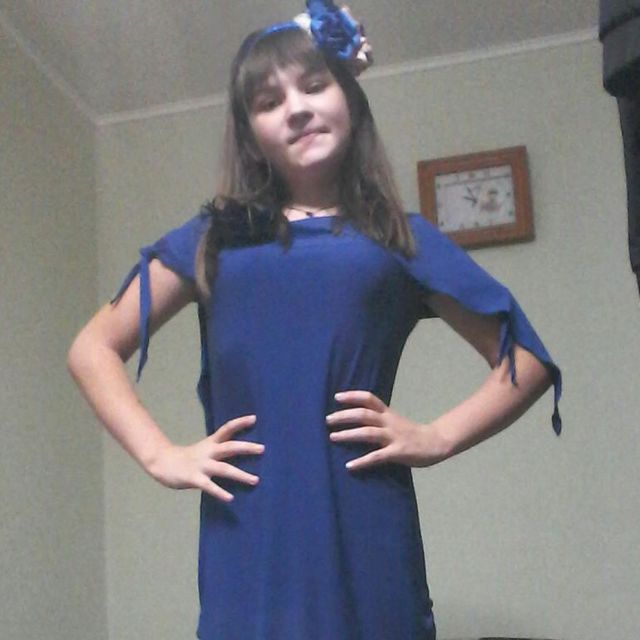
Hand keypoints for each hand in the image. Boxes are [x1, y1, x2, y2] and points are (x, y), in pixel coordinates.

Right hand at [146, 414, 263, 501]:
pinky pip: (209, 486)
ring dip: (241, 475)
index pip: (227, 429)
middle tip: (262, 448)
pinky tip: (230, 498)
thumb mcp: (205, 448)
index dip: (240, 423)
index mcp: (211, 443)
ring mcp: (201, 465)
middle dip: (246, 447)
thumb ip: (220, 448)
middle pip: (229, 447)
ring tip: (255, 480)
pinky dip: (220, 492)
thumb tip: (241, 450)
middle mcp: (208, 452)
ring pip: (224, 469)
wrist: (162, 462)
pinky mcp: (194, 479)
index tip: (254, 418)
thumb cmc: (188, 457)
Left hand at [326, 391, 446, 470]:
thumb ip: (378, 419)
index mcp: (388, 413)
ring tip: (332, 437)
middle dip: (344, 416)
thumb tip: (355, 418)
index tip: (336, 397)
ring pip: (368, 432)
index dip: (352, 396)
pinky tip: (349, 466)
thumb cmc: (411, 433)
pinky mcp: (398, 452)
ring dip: (348, 434)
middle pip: (364, 414)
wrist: (436, 442)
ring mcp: (393, 437)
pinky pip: (377, 456)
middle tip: (327, 420)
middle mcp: (389, 422)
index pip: (369, 399)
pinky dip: (362, 461)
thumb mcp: (394, 421)